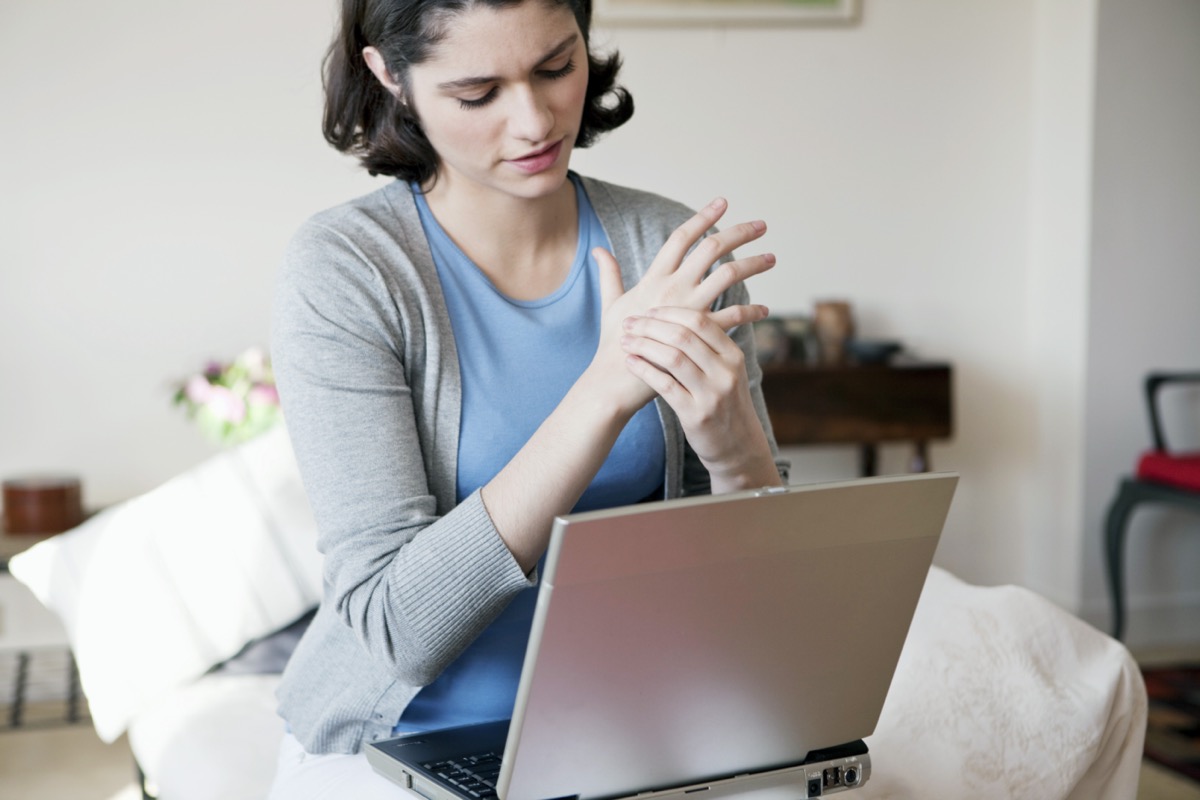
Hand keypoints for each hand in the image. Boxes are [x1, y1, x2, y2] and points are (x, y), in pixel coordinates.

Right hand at [587, 197, 775, 415]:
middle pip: (711, 248)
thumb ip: (609, 273)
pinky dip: (751, 311)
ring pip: (728, 275)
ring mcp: (688, 308)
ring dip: (753, 264)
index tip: (722, 203)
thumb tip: (598, 250)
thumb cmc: (612, 341)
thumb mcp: (610, 302)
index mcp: (655, 277)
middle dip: (738, 233)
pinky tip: (763, 309)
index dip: (702, 217)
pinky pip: (732, 316)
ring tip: (771, 258)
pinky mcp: (699, 333)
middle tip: (761, 225)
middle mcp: (674, 286)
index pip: (681, 237)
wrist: (618, 377)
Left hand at [620, 306, 778, 489]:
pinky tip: (630, 362)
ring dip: (643, 345)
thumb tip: (679, 316)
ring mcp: (712, 394)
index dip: (670, 313)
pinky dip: (644, 370)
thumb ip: (711, 347)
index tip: (648, 310)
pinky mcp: (695, 414)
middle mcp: (726, 372)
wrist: (737, 446)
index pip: (700, 321)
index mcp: (733, 355)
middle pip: (683, 336)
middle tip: (629, 322)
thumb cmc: (725, 403)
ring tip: (625, 341)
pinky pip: (664, 385)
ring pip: (672, 358)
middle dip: (651, 326)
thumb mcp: (729, 372)